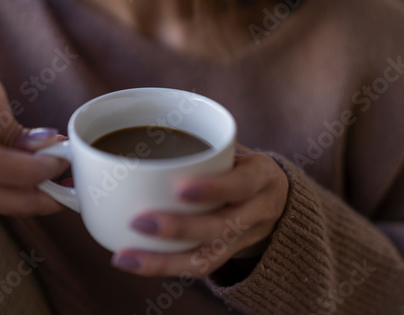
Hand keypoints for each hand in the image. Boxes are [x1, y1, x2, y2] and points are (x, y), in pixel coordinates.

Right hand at [0, 63, 67, 214]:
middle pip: (22, 201)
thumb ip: (20, 130)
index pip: (27, 174)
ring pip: (11, 205)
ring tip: (56, 174)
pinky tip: (30, 175)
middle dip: (54, 193)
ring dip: (37, 193)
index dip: (55, 167)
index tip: (70, 156)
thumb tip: (50, 146)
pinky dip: (16, 191)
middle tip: (74, 180)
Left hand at [111, 144, 288, 276]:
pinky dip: (165, 267)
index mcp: (260, 176)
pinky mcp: (228, 255)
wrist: (278, 198)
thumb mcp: (236, 150)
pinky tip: (134, 262)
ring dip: (164, 262)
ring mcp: (244, 239)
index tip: (180, 189)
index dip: (214, 190)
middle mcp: (257, 211)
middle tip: (137, 221)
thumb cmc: (241, 167)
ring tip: (125, 257)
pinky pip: (199, 268)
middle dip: (179, 228)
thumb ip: (201, 144)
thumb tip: (128, 135)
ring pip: (208, 259)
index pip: (241, 184)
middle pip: (221, 228)